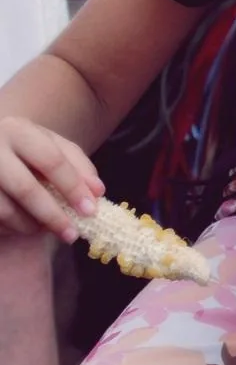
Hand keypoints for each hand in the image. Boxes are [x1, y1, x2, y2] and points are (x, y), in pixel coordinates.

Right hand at [0, 118, 104, 241]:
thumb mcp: (53, 146)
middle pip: (26, 188)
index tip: (90, 211)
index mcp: (18, 129)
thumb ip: (79, 166)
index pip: (51, 161)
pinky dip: (10, 228)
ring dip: (30, 226)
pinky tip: (21, 226)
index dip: (73, 188)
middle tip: (72, 235)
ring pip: (4, 209)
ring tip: (45, 229)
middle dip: (53, 215)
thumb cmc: (27, 150)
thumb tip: (97, 192)